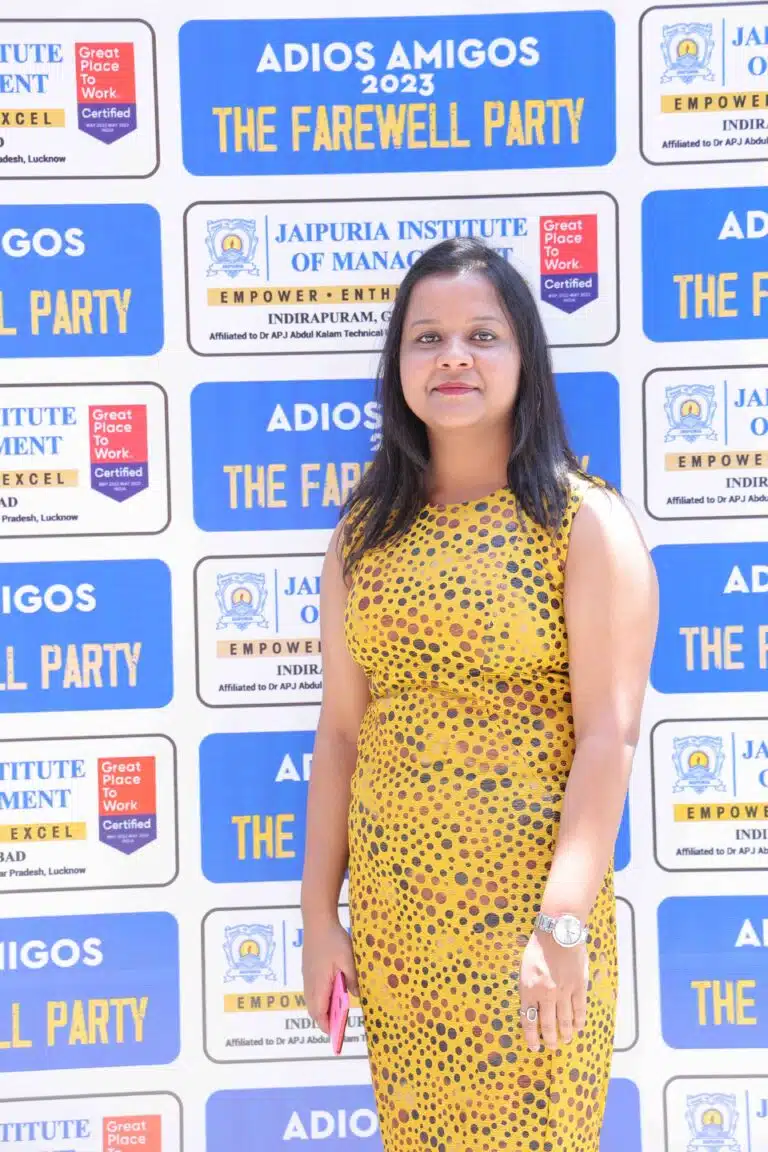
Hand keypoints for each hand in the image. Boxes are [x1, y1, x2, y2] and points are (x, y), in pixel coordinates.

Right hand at [301, 916, 358, 1034]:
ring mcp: (307, 976)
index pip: (320, 1013)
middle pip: (314, 1009)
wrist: (317, 920)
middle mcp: (310, 983)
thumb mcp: (348, 960)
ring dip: (322, 1009)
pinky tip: (331, 992)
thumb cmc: (333, 940)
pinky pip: (311, 990)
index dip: (327, 1026)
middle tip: (338, 1026)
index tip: (336, 1036)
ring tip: (336, 1012)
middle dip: (324, 1020)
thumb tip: (357, 995)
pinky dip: (320, 998)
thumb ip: (352, 979)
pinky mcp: (308, 969)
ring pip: (311, 1000)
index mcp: (319, 984)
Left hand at [518, 930, 588, 1051]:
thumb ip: (528, 989)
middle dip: (550, 1039)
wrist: (558, 932)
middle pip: (548, 1024)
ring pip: (565, 1019)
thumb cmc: (538, 948)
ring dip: (566, 1033)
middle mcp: (546, 994)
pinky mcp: (578, 986)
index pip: (529, 1020)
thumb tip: (530, 1007)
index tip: (534, 1046)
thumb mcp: (524, 968)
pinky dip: (579, 1020)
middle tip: (552, 1047)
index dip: (531, 1036)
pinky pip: (580, 1008)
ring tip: (566, 1040)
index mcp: (529, 989)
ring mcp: (564, 991)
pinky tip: (579, 1027)